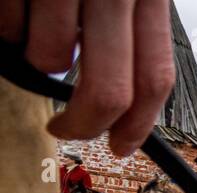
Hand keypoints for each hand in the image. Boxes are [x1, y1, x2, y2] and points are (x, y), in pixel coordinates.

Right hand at [1, 0, 175, 155]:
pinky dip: (7, 27)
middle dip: (84, 122)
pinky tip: (16, 5)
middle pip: (109, 91)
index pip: (154, 79)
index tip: (121, 146)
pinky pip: (8, 26)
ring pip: (50, 59)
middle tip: (64, 127)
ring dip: (36, 56)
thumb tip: (117, 99)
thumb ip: (124, 29)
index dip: (138, 124)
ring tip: (32, 26)